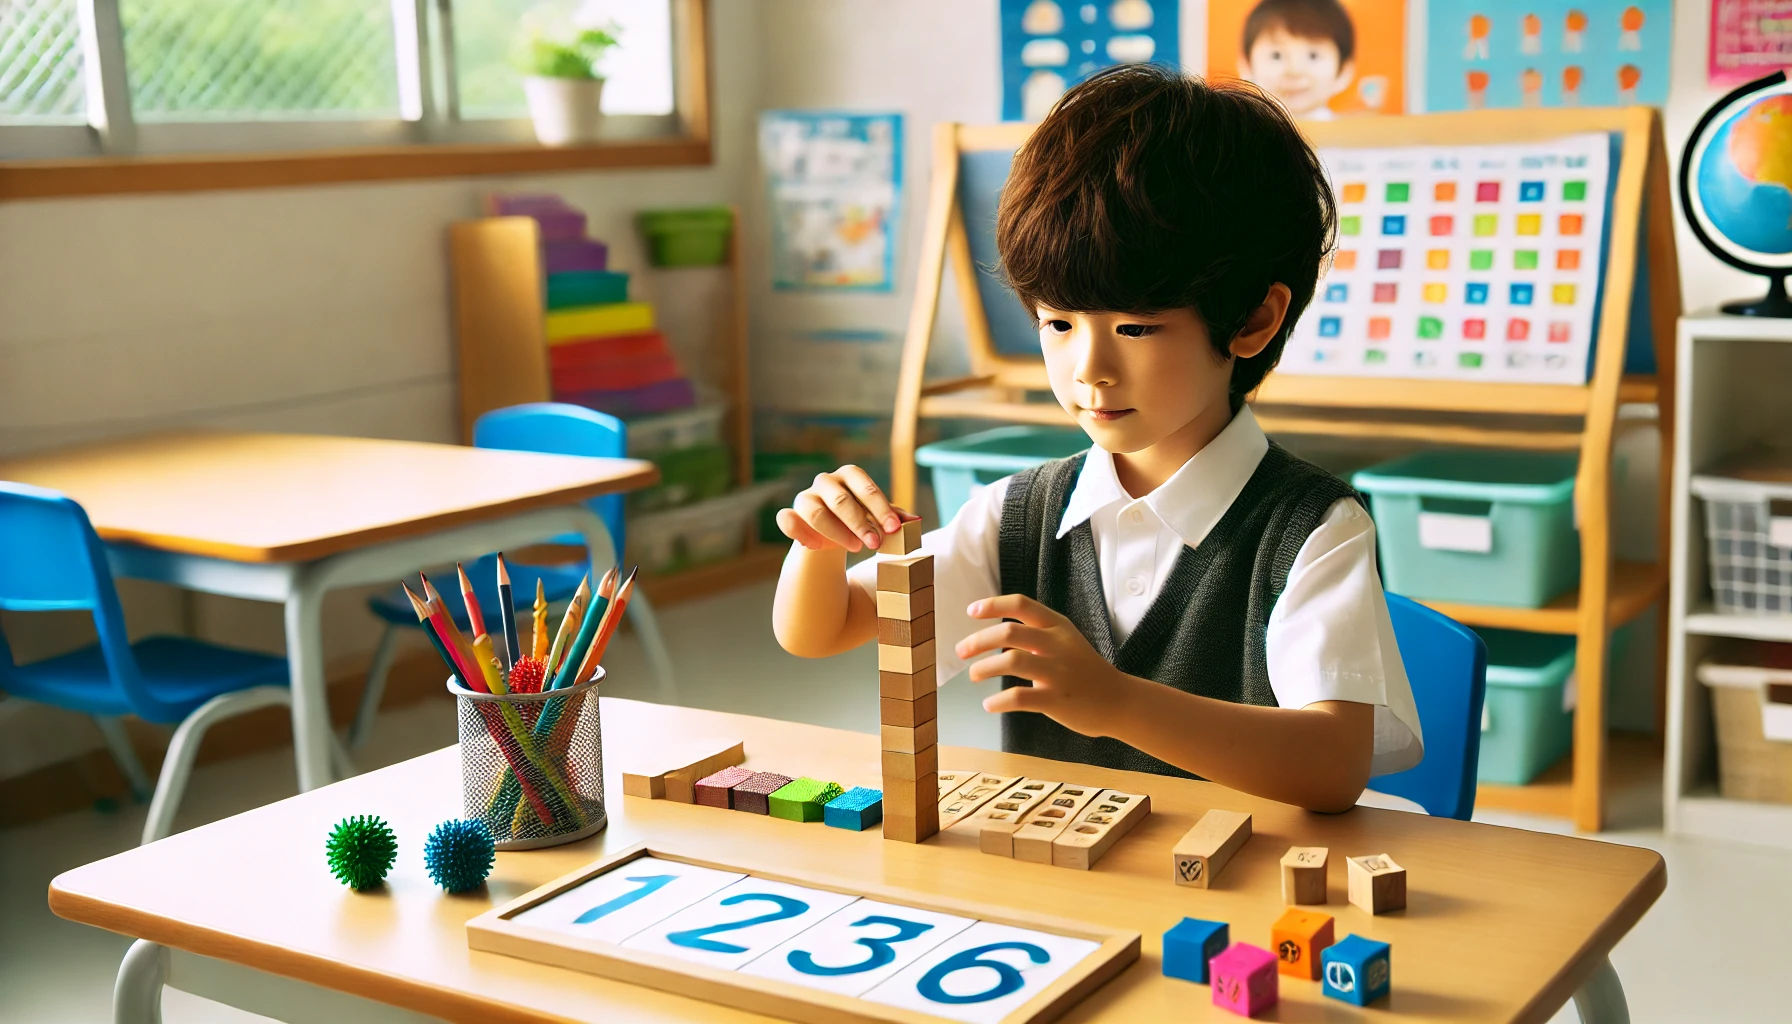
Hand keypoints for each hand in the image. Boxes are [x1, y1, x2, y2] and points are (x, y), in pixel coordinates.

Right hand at [776, 464, 909, 552]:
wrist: (831, 533)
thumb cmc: (859, 518)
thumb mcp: (878, 517)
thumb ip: (894, 517)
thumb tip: (915, 520)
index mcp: (850, 475)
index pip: (866, 488)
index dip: (881, 508)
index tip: (894, 528)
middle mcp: (825, 481)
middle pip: (841, 500)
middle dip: (860, 523)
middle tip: (876, 544)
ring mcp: (805, 497)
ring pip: (815, 513)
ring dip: (837, 533)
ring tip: (856, 548)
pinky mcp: (791, 514)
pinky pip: (786, 520)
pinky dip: (800, 533)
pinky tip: (816, 546)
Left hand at [957, 594, 1138, 737]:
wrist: (1119, 701)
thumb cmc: (1085, 670)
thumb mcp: (1065, 641)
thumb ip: (1036, 635)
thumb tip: (995, 637)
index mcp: (1057, 626)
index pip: (1021, 604)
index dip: (993, 605)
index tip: (971, 611)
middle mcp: (1057, 645)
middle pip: (1009, 632)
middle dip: (978, 640)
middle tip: (961, 651)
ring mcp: (1057, 672)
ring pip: (1011, 662)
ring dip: (983, 668)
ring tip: (974, 675)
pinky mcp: (1056, 699)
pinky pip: (1018, 697)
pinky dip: (997, 701)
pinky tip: (990, 704)